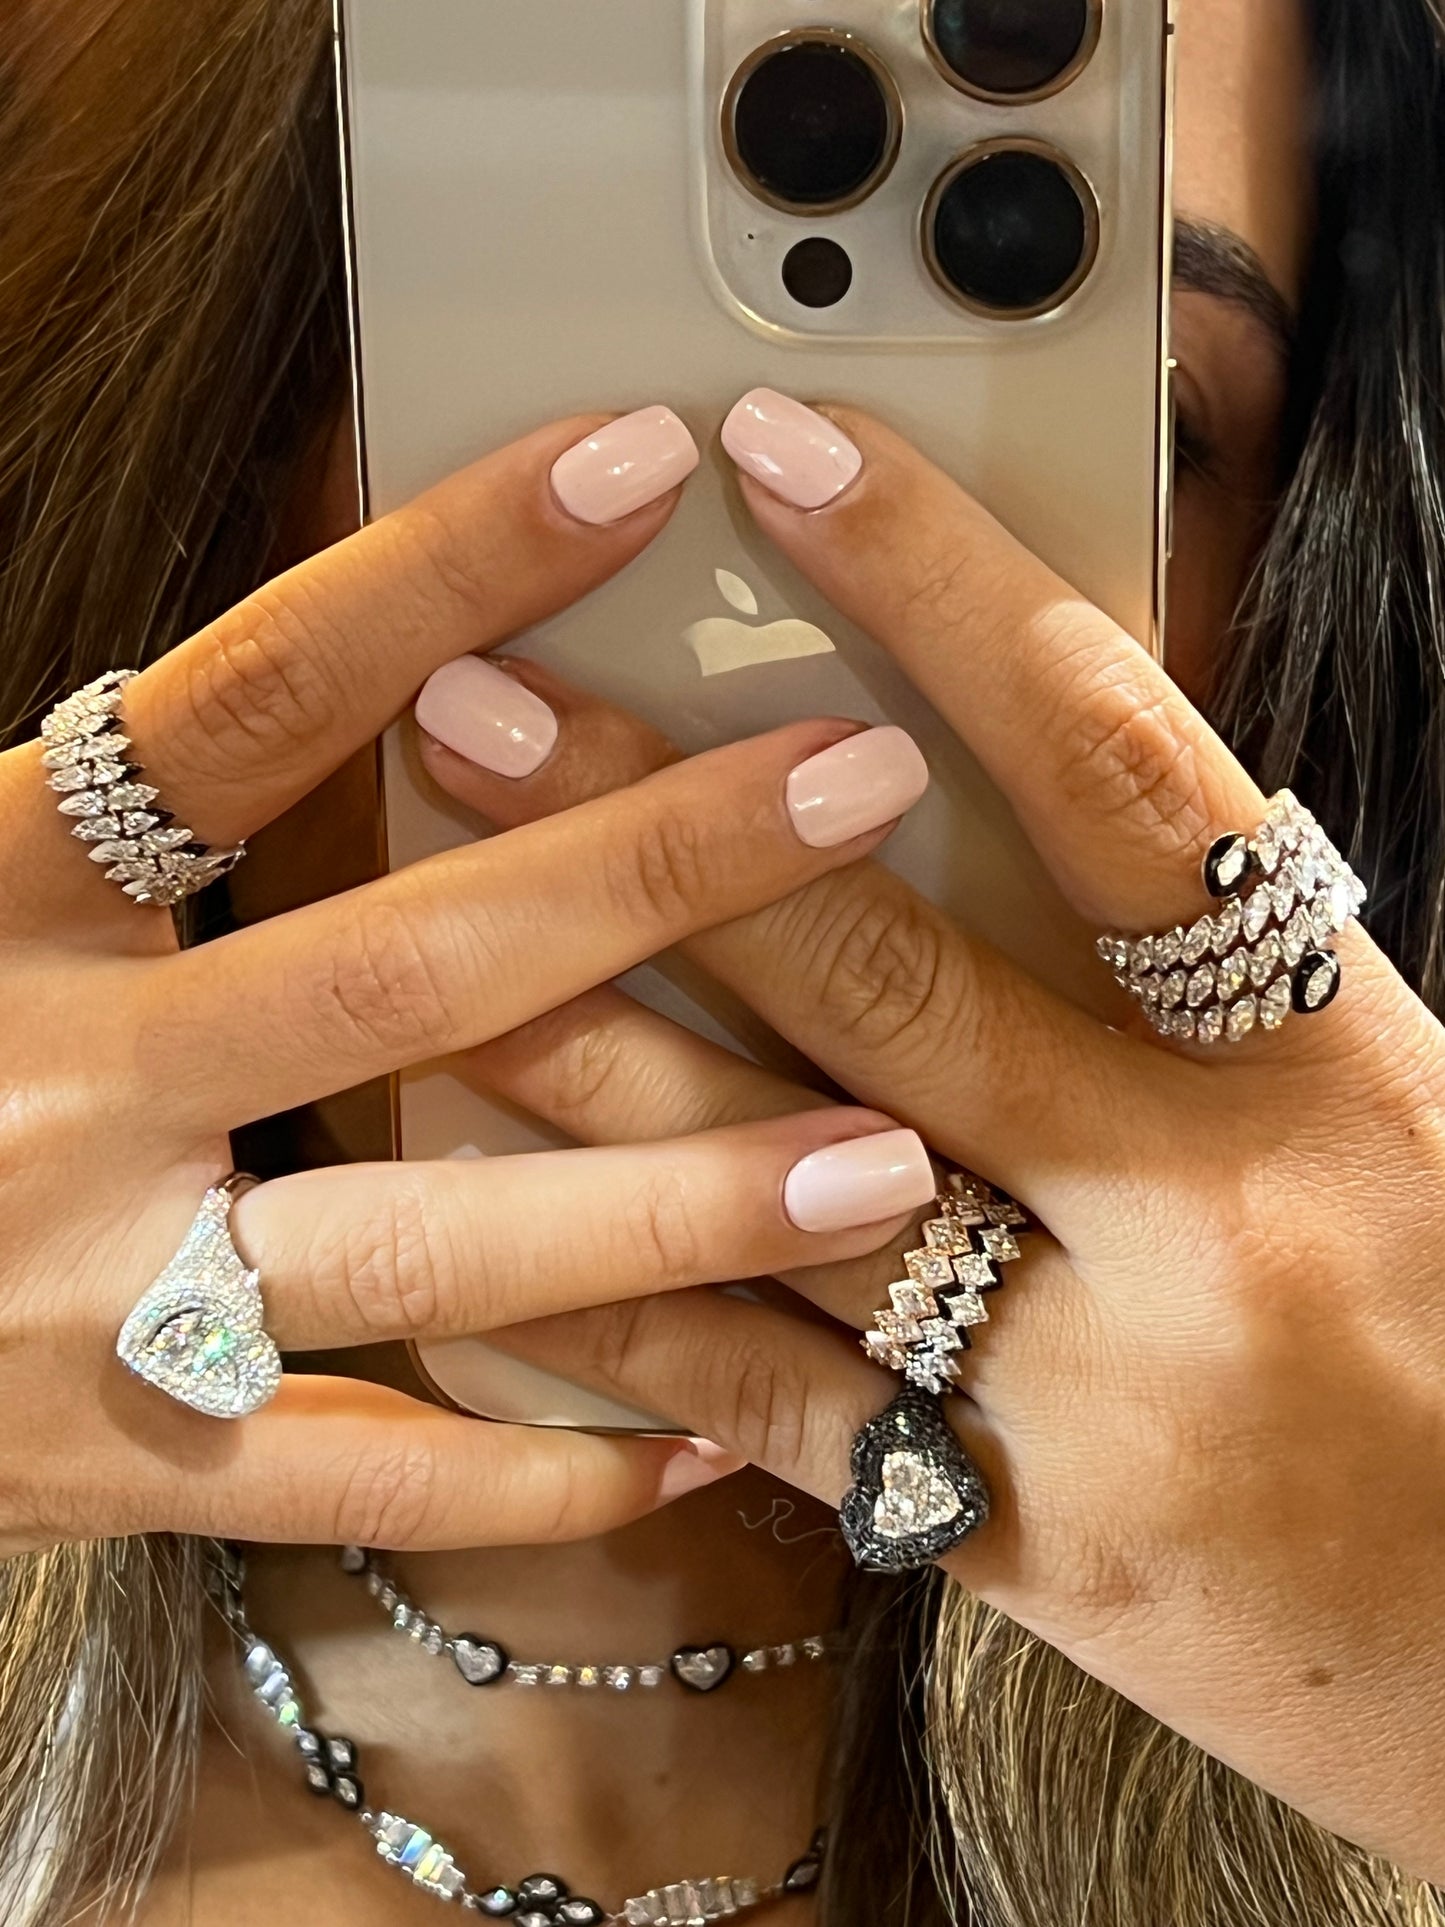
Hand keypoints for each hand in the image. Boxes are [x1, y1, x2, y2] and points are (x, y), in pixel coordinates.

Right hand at [0, 409, 944, 1560]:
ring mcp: (89, 1298)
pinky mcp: (115, 1468)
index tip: (634, 464)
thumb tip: (370, 658)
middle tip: (860, 784)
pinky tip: (715, 1436)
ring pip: (426, 1247)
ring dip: (670, 1207)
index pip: (249, 700)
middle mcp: (53, 1086)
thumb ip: (122, 794)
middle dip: (650, 877)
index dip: (444, 572)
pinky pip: (369, 1477)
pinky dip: (544, 1475)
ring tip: (888, 1163)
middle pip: (400, 968)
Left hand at [418, 400, 1444, 1882]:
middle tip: (477, 698)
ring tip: (417, 936)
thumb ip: (1196, 958)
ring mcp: (1086, 1384)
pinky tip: (481, 1198)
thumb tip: (972, 762)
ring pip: (772, 1185)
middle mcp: (1200, 1205)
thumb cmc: (1443, 1315)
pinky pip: (760, 1396)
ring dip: (575, 1050)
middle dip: (653, 828)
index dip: (941, 590)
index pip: (1116, 773)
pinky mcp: (991, 1528)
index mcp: (1326, 1053)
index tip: (781, 452)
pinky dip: (609, 1288)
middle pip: (885, 974)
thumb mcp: (1372, 1096)